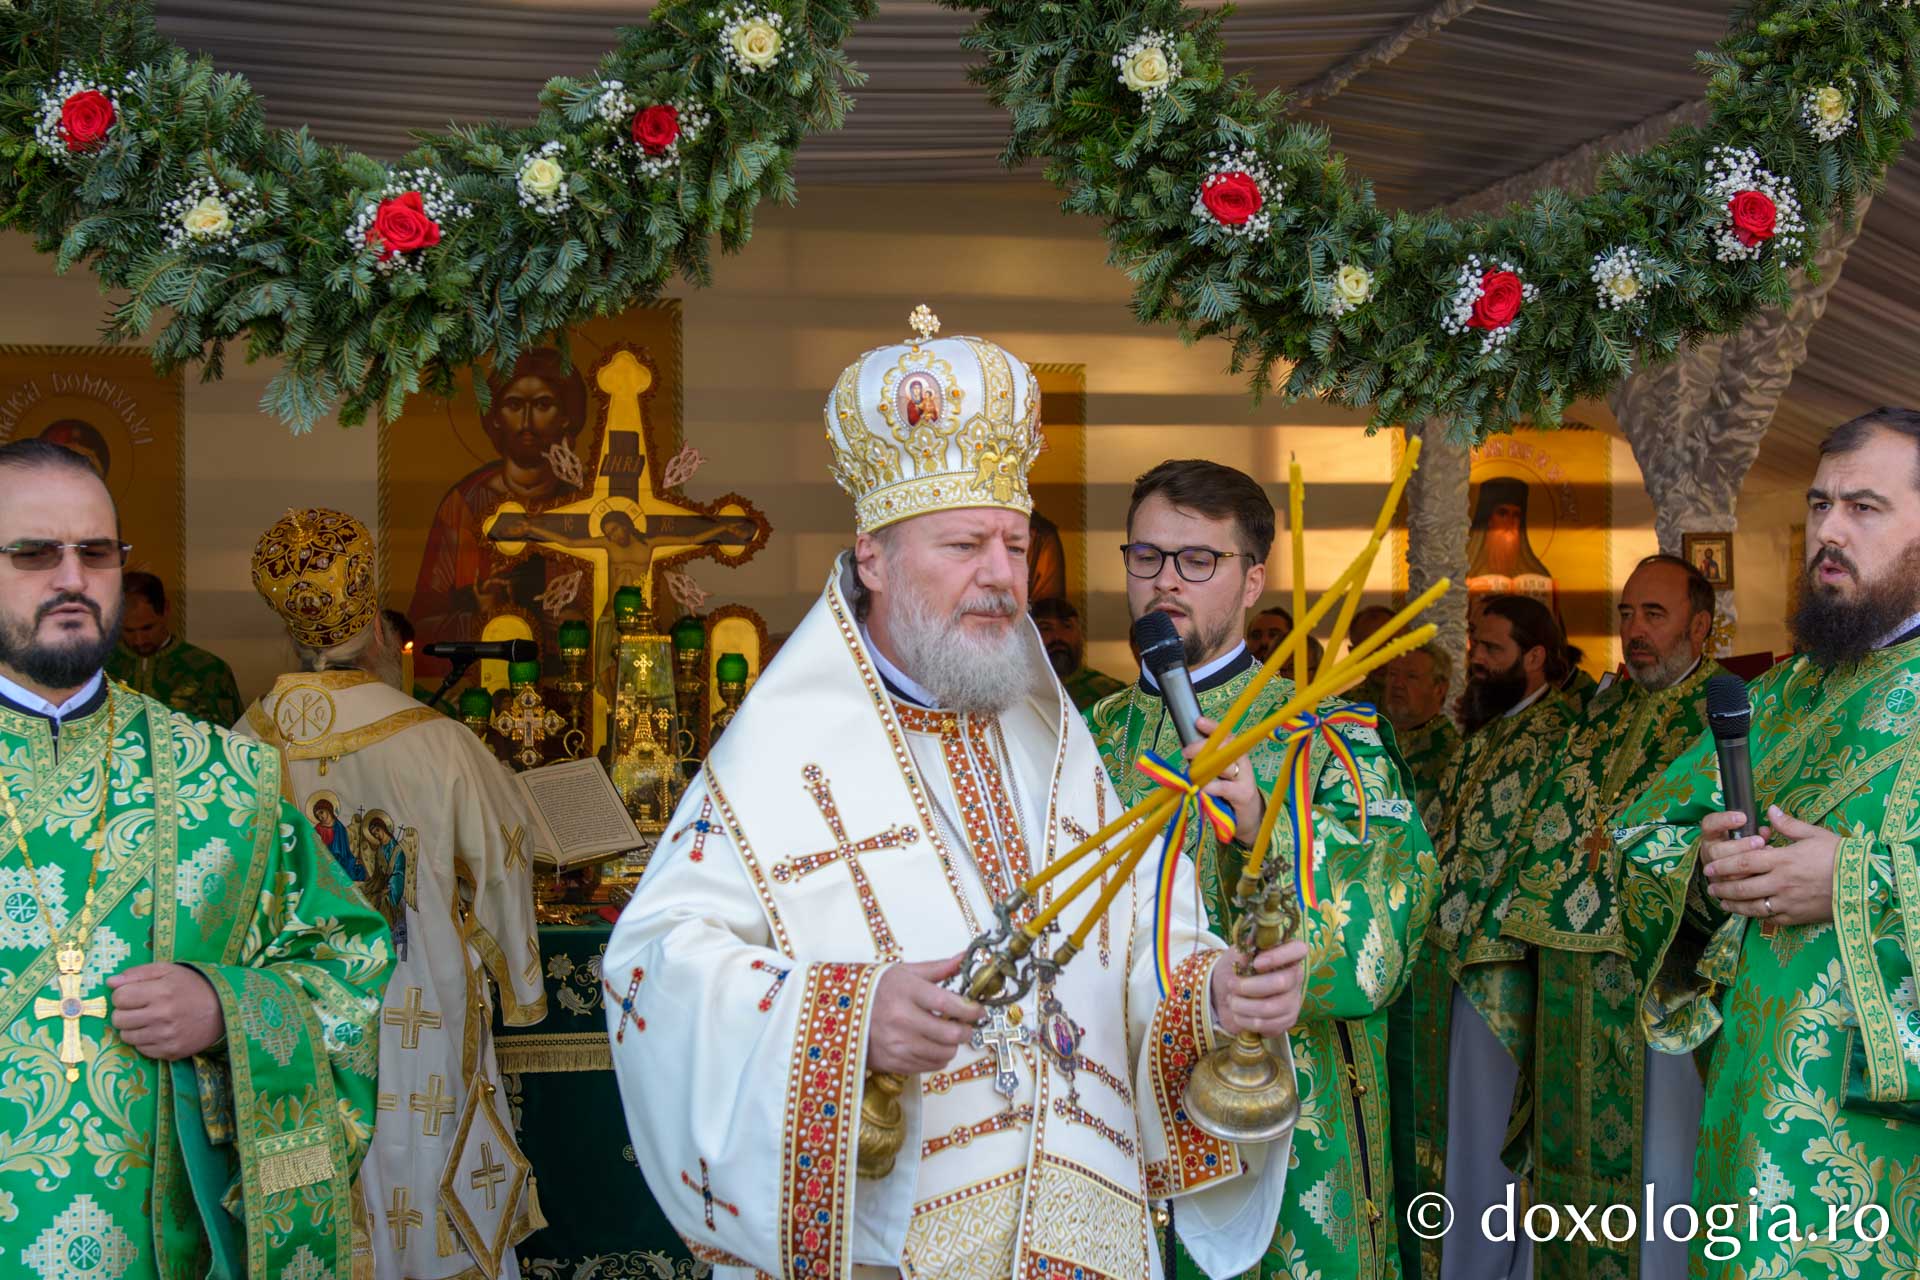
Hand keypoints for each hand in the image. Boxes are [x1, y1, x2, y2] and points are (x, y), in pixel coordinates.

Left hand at [107, 963, 224, 1060]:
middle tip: (139, 1008)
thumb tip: (110, 982)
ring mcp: (165, 1036)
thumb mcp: (169, 970)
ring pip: (126, 1037)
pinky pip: (141, 1049)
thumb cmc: (193, 986)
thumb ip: (138, 973)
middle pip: (118, 1019)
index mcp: (161, 991)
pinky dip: (145, 1041)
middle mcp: (162, 1015)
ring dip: (133, 1028)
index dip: (123, 994)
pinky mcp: (170, 1052)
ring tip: (149, 1020)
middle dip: (124, 1012)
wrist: (224, 1010)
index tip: (134, 994)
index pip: (119, 997)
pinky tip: (158, 1031)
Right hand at [866, 955, 983, 1074]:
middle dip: (966, 1031)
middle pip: (950, 1034)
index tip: (979, 1010)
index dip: (970, 1010)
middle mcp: (902, 1020)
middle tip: (967, 1025)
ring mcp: (898, 1044)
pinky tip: (931, 1045)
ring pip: (944, 1054)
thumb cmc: (874, 990)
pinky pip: (930, 1066)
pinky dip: (937, 1058)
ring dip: (952, 1046)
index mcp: (905, 992)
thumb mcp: (903, 972)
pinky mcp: (894, 1063)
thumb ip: (937, 968)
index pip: (949, 1004)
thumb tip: (964, 958)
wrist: (840, 1015)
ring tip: (947, 1035)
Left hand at [1189, 716, 1263, 846]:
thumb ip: (1205, 762)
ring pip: (1225, 766)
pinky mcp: (1244, 794)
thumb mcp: (1217, 774)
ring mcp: (1245, 777)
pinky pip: (1225, 787)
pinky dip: (1212, 787)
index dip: (1213, 727)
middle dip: (1203, 747)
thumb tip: (1185, 749)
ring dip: (1206, 768)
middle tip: (1186, 752)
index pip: (1226, 735)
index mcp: (1235, 753)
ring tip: (1192, 773)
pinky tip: (1203, 788)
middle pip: (1225, 747)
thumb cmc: (1228, 792)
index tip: (1198, 722)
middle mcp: (1242, 762)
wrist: (1248, 816)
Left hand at [1210, 939, 1309, 1037]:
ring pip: (1271, 1007)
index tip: (1256, 963)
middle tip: (1231, 985)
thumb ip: (1244, 952)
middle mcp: (1294, 977)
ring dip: (1243, 1006)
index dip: (1279, 956)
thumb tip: (1249, 950)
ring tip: (1231, 1001)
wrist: (1225, 995)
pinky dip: (1246, 1021)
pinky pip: (1268, 1025)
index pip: (1298, 949)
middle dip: (1249, 986)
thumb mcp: (1234, 956)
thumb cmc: (1234, 970)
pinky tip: (1238, 1015)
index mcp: (1286, 955)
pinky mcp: (1287, 1021)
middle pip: (1281, 982)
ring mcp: (1293, 1000)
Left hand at [1700, 805, 1837, 926]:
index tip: (1710, 866)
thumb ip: (1789, 825)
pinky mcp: (1797, 916)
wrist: (1866, 882)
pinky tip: (1747, 913)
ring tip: (1721, 901)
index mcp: (1783, 860)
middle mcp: (1781, 882)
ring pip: (1752, 906)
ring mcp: (1788, 902)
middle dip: (1723, 887)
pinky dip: (1755, 916)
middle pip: (1742, 886)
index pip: (1744, 862)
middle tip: (1710, 886)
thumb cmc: (1840, 855)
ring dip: (1733, 905)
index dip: (1724, 865)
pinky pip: (1770, 918)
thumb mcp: (1815, 834)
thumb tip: (1771, 811)